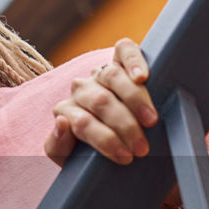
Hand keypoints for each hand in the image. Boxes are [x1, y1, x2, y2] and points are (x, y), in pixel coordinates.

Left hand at [45, 37, 158, 166]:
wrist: (118, 148)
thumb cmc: (95, 155)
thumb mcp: (70, 158)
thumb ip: (58, 145)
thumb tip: (62, 121)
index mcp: (66, 112)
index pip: (82, 123)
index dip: (105, 140)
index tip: (126, 158)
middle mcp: (81, 89)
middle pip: (101, 101)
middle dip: (124, 126)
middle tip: (142, 148)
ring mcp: (100, 73)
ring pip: (113, 76)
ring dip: (135, 99)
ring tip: (151, 121)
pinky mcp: (119, 58)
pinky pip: (124, 50)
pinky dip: (134, 61)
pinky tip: (142, 77)